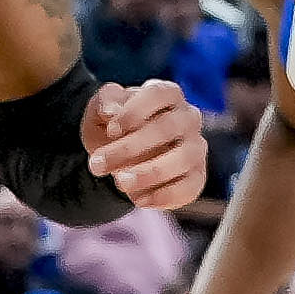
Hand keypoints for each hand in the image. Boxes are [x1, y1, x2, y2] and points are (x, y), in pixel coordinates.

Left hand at [81, 79, 209, 218]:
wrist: (120, 158)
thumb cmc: (113, 128)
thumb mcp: (99, 112)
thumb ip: (104, 102)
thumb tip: (112, 112)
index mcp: (167, 94)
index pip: (160, 94)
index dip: (135, 111)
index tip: (110, 130)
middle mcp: (188, 118)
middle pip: (167, 128)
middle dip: (128, 148)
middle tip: (97, 164)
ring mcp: (196, 147)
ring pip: (183, 158)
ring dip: (148, 173)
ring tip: (119, 182)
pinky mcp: (197, 176)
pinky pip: (190, 187)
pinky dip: (164, 196)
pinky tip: (138, 199)